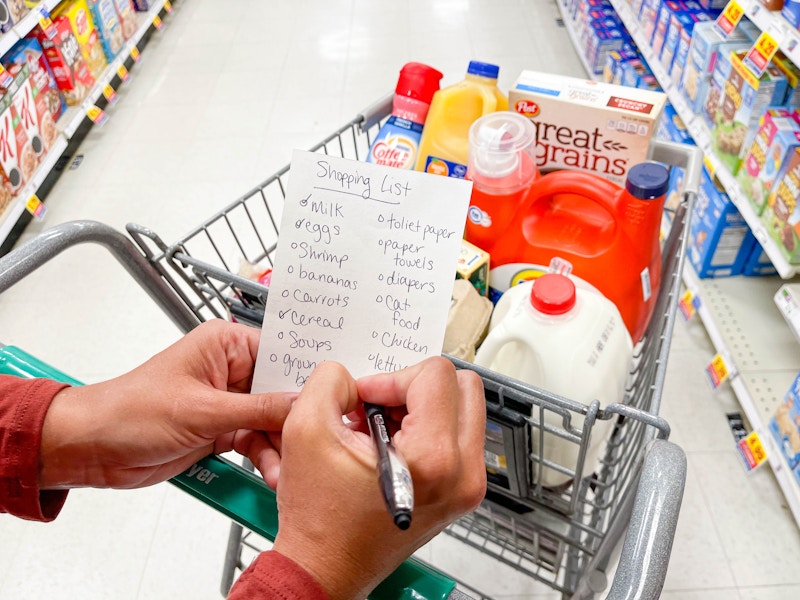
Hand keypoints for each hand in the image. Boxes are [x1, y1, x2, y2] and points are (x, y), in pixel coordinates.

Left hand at [39, 319, 295, 489]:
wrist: (93, 449)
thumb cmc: (131, 411)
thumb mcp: (202, 410)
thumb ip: (257, 410)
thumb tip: (300, 405)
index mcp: (225, 344)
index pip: (281, 353)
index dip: (307, 374)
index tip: (335, 394)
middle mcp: (231, 369)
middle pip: (281, 391)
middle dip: (295, 418)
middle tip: (317, 439)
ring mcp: (227, 401)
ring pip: (271, 420)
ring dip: (281, 445)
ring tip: (290, 468)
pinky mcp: (221, 430)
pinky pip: (255, 441)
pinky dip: (265, 457)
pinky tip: (273, 473)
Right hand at [272, 357, 485, 598]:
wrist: (325, 568)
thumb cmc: (320, 520)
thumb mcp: (306, 430)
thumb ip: (330, 381)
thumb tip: (353, 375)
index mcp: (433, 457)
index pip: (436, 375)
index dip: (392, 377)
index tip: (368, 398)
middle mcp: (462, 473)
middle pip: (464, 387)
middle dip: (416, 387)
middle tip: (382, 406)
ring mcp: (466, 486)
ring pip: (464, 409)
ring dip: (422, 407)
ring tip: (381, 430)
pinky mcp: (461, 493)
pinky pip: (458, 437)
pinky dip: (427, 429)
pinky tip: (390, 446)